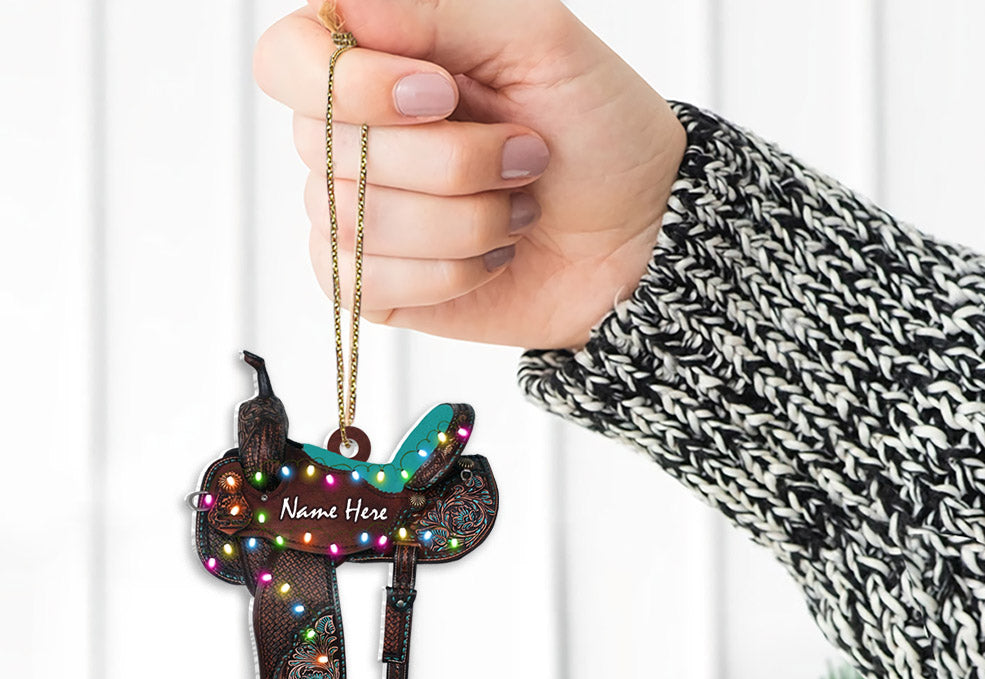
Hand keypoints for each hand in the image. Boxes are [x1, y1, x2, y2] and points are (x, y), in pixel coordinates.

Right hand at [253, 0, 685, 350]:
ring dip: (462, 221)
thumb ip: (441, 10)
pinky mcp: (377, 285)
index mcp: (380, 62)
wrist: (636, 235)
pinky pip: (366, 283)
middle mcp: (355, 137)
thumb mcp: (538, 40)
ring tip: (517, 209)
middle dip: (449, 163)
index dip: (351, 85)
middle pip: (327, 150)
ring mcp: (360, 216)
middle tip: (524, 156)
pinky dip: (448, 274)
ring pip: (354, 222)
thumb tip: (346, 9)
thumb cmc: (598, 133)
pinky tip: (491, 257)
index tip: (440, 96)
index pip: (288, 61)